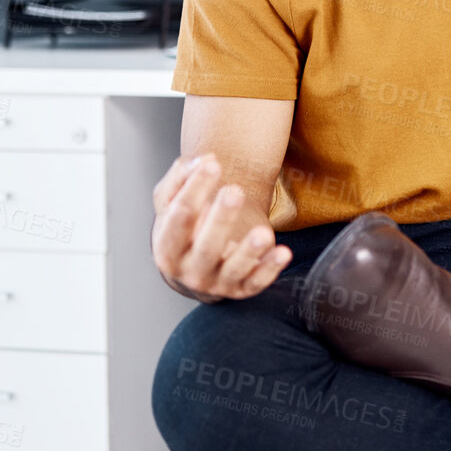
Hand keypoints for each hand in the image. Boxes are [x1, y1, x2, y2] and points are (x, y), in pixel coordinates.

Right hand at [150, 152, 290, 302]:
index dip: (194, 189)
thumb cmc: (184, 227)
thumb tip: (204, 160)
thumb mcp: (171, 202)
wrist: (194, 264)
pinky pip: (257, 282)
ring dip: (249, 252)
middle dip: (221, 219)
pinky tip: (283, 252)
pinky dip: (270, 269)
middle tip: (235, 192)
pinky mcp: (240, 290)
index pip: (179, 217)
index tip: (213, 164)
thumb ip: (180, 178)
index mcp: (167, 248)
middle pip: (206, 247)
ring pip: (234, 269)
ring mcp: (216, 283)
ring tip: (263, 233)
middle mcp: (190, 271)